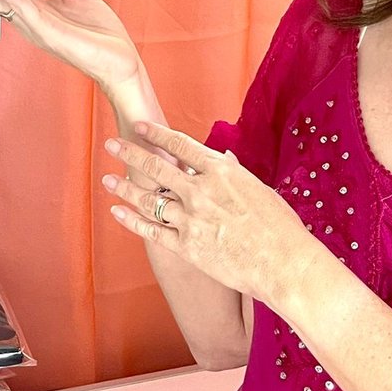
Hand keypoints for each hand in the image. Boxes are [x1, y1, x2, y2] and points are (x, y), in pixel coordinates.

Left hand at [102, 122, 322, 313]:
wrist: (284, 263)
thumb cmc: (280, 227)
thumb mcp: (259, 189)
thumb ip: (234, 173)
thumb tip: (223, 157)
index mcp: (221, 171)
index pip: (179, 144)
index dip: (155, 133)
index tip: (139, 126)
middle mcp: (200, 191)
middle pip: (156, 166)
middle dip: (130, 153)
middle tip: (111, 144)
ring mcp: (191, 218)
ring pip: (148, 198)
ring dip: (124, 188)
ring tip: (107, 179)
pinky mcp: (186, 246)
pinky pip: (151, 230)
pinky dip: (132, 221)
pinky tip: (117, 213)